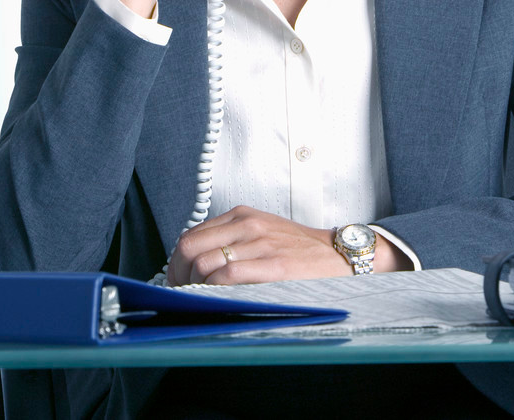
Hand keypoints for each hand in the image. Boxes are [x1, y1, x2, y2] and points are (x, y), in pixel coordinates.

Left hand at [167, 206, 351, 285]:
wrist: (336, 255)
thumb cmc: (298, 248)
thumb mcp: (260, 231)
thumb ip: (231, 239)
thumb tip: (196, 263)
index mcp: (241, 215)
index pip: (191, 235)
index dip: (177, 262)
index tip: (178, 279)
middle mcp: (246, 225)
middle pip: (190, 247)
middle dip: (178, 274)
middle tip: (182, 292)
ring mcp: (259, 243)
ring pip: (205, 263)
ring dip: (194, 286)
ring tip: (198, 298)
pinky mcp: (272, 264)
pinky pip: (228, 275)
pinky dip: (213, 289)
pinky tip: (215, 298)